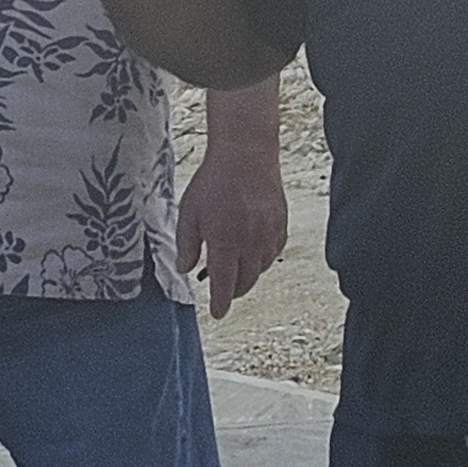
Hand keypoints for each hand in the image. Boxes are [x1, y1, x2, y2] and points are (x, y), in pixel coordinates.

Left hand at [177, 130, 288, 319]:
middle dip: (233, 291)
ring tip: (234, 266)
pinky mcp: (281, 224)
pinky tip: (251, 250)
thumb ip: (187, 245)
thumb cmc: (214, 180)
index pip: (224, 286)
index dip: (221, 304)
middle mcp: (250, 243)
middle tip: (222, 288)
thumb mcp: (188, 212)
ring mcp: (269, 234)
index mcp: (225, 243)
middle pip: (246, 282)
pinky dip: (262, 259)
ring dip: (248, 274)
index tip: (217, 313)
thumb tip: (186, 269)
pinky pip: (274, 252)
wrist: (246, 153)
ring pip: (261, 269)